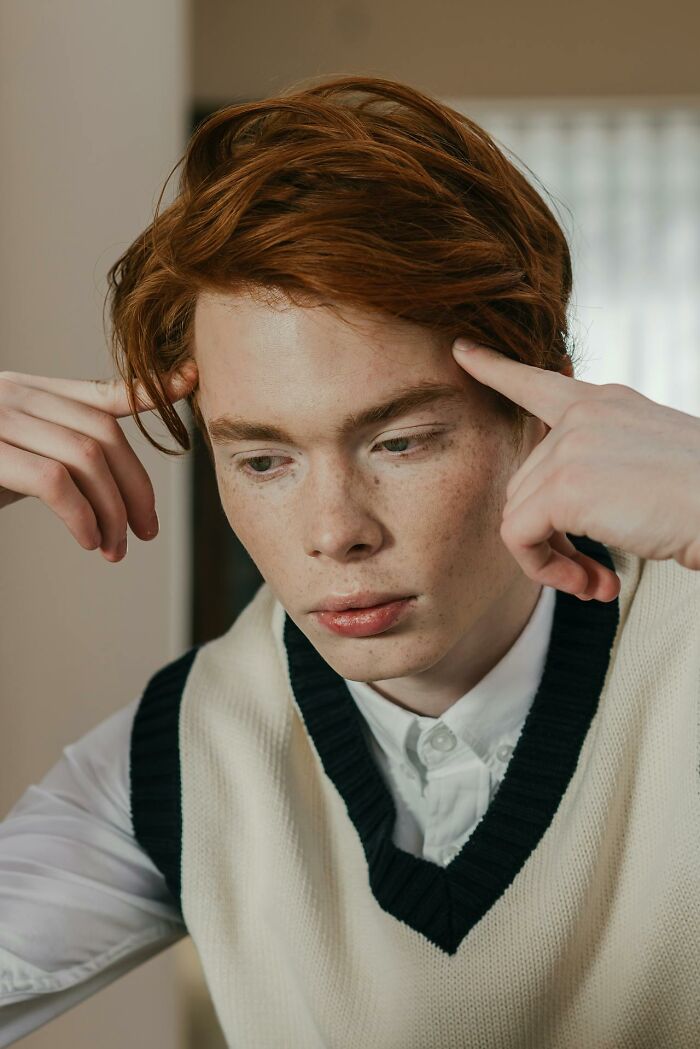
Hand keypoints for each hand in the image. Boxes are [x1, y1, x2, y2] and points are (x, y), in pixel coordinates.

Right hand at [0, 362, 198, 561]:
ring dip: (112, 512)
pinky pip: (54, 481)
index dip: (148, 390)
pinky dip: (81, 516)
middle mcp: (13, 395)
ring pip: (86, 458)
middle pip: (102, 433)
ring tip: (115, 548)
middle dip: (135, 487)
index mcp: (26, 393)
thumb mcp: (16, 456)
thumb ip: (56, 450)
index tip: (190, 381)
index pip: (98, 392)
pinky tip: (89, 540)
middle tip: (146, 530)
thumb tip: (111, 481)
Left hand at [452, 339, 699, 601]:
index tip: (462, 353)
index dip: (496, 369)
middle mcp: (583, 417)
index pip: (538, 383)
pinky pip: (519, 537)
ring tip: (594, 584)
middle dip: (551, 534)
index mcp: (607, 403)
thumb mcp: (651, 462)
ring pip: (520, 514)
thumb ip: (600, 466)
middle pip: (526, 482)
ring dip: (553, 561)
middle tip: (589, 572)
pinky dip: (544, 570)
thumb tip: (552, 510)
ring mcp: (571, 447)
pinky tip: (589, 585)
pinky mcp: (565, 487)